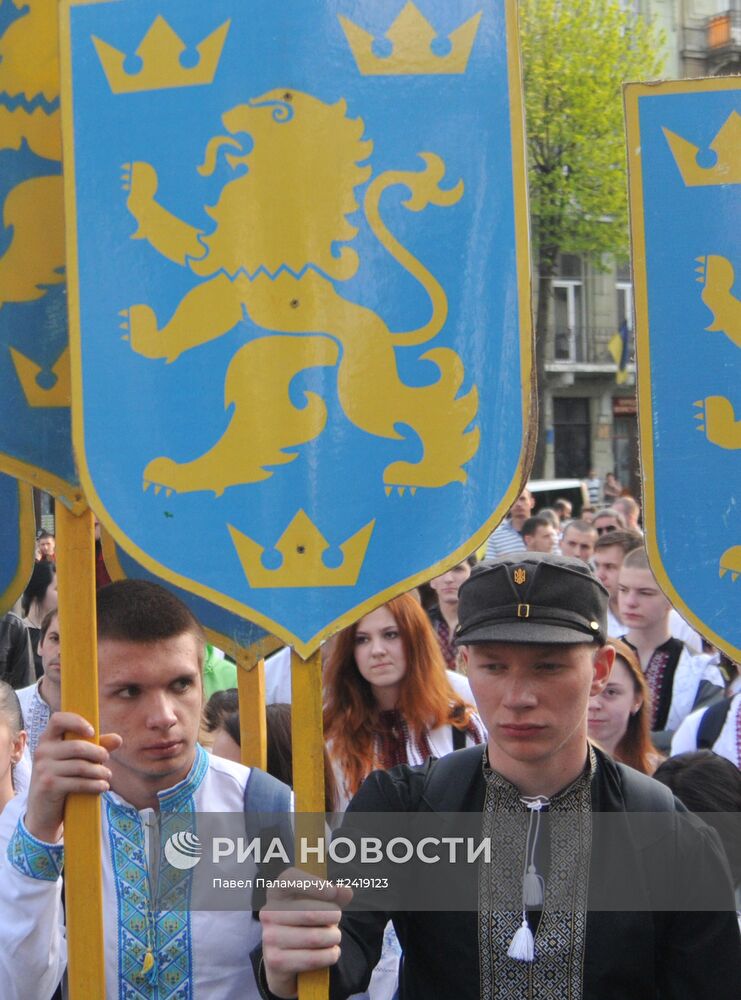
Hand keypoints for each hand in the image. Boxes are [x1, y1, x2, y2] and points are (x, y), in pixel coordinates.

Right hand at [24, 713, 121, 843]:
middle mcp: (42, 751)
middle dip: (98, 753)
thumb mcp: (74, 760)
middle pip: (77, 746)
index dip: (76, 721)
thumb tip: (118, 739)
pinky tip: (103, 787)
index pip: (58, 719)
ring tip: (107, 776)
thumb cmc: (61, 779)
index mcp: (47, 739)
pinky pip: (78, 782)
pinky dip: (95, 785)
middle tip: (106, 758)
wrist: (42, 811)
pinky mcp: (49, 786)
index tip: (92, 731)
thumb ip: (95, 746)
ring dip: (99, 771)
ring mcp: (43, 770)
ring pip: (80, 766)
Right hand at [260, 867, 352, 998]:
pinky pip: (312, 958)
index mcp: (276, 891)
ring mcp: (270, 937)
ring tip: (334, 936)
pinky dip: (329, 955)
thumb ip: (333, 895)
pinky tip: (332, 952)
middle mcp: (268, 912)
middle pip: (309, 912)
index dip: (313, 884)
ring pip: (314, 937)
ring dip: (333, 937)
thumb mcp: (315, 903)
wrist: (282, 956)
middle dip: (332, 916)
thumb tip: (346, 892)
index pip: (290, 880)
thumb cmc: (302, 921)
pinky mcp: (276, 961)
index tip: (333, 891)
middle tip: (337, 919)